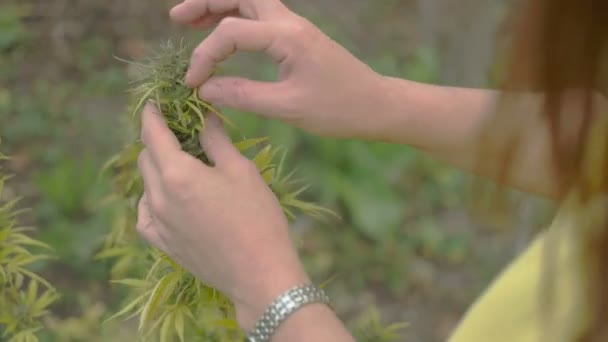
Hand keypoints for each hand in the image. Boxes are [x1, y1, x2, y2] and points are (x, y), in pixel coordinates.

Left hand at [135, 104, 308, 329]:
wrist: (259, 274)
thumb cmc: (256, 217)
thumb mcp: (241, 170)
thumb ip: (216, 140)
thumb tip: (205, 118)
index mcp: (177, 174)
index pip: (152, 133)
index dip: (151, 114)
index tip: (154, 103)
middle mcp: (158, 197)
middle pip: (146, 158)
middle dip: (157, 140)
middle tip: (180, 134)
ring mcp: (157, 223)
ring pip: (146, 185)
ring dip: (157, 169)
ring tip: (183, 168)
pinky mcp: (162, 244)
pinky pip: (146, 214)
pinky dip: (153, 199)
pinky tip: (169, 199)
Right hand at [170, 0, 389, 138]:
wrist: (376, 105)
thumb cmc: (338, 109)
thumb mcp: (288, 107)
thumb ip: (244, 95)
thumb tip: (204, 89)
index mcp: (287, 36)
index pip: (232, 31)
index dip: (205, 55)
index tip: (192, 83)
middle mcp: (289, 22)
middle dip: (206, 1)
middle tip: (176, 18)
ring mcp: (294, 26)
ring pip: (250, 1)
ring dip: (219, 6)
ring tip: (189, 20)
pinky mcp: (297, 37)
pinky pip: (260, 17)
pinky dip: (236, 19)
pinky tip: (222, 36)